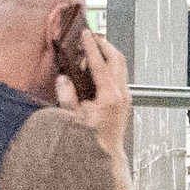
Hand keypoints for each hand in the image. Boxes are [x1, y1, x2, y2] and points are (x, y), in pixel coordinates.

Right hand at [67, 25, 133, 155]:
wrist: (106, 155)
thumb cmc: (90, 141)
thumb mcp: (72, 119)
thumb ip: (66, 96)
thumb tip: (63, 78)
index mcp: (110, 97)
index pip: (100, 64)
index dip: (91, 47)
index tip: (85, 34)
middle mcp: (121, 94)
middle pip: (117, 58)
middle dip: (104, 44)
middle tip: (91, 36)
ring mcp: (125, 96)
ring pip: (121, 65)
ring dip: (108, 54)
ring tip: (92, 49)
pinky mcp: (124, 100)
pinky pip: (119, 75)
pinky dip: (109, 65)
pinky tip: (95, 68)